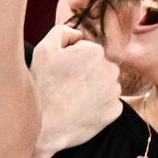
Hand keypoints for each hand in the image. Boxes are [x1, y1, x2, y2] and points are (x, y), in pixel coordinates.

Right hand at [29, 25, 123, 157]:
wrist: (45, 125)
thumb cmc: (42, 86)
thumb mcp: (44, 49)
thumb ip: (62, 32)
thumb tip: (78, 34)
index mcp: (95, 52)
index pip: (87, 52)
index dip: (72, 61)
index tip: (62, 73)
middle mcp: (110, 69)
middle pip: (99, 67)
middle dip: (86, 73)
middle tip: (67, 86)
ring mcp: (114, 92)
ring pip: (105, 85)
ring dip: (93, 89)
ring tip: (73, 99)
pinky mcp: (115, 111)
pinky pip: (108, 103)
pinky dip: (98, 106)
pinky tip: (81, 110)